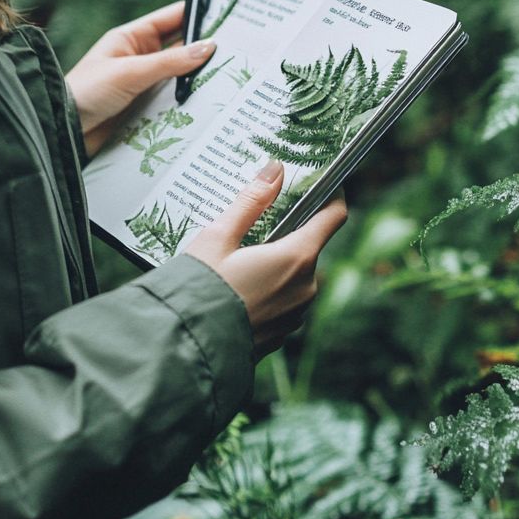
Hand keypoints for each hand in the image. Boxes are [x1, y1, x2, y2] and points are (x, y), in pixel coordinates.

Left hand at [65, 2, 215, 156]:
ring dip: (199, 77)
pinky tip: (210, 100)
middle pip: (181, 48)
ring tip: (230, 75)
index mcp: (131, 38)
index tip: (226, 15)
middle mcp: (140, 57)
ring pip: (181, 75)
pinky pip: (175, 99)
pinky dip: (190, 99)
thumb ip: (171, 62)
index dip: (197, 14)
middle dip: (204, 48)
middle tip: (237, 49)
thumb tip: (209, 46)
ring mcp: (144, 83)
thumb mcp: (130, 72)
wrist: (63, 131)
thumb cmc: (87, 92)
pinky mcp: (147, 107)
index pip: (172, 19)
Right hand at [183, 160, 347, 361]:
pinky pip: (282, 302)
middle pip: (307, 247)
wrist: (184, 348)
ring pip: (294, 276)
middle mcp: (306, 287)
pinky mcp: (282, 334)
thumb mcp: (218, 237)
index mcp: (297, 258)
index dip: (331, 196)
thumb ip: (251, 202)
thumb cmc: (199, 288)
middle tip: (256, 225)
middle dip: (287, 234)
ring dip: (275, 266)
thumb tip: (276, 169)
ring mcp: (296, 314)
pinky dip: (267, 292)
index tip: (323, 183)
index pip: (333, 217)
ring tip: (239, 261)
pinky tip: (237, 290)